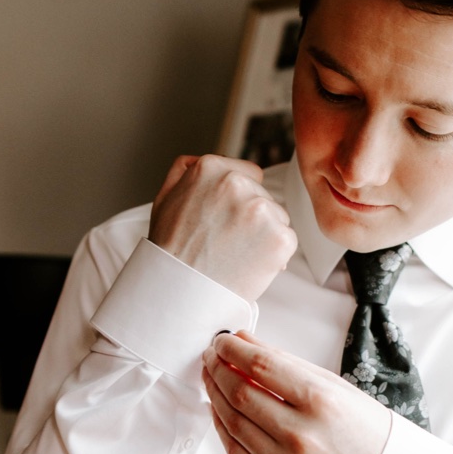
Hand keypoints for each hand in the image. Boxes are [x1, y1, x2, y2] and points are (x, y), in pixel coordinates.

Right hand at [148, 153, 297, 300]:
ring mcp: (260, 210)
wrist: (177, 293)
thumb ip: (185, 171)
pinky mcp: (279, 238)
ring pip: (277, 218)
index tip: (227, 220)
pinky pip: (287, 241)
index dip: (240, 199)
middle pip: (263, 196)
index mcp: (210, 168)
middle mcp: (237, 183)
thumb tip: (200, 160)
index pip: (248, 174)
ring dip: (264, 235)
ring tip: (236, 255)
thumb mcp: (165, 198)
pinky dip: (275, 256)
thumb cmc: (169, 251)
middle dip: (251, 218)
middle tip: (227, 243)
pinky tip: (249, 265)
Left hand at [202, 332, 390, 453]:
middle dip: (218, 368)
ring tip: (212, 377)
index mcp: (321, 402)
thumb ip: (285, 363)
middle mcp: (300, 435)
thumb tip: (243, 340)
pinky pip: (234, 451)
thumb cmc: (364, 432)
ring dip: (215, 394)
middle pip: (239, 393)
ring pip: (232, 422)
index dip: (233, 349)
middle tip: (212, 355)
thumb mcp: (334, 387)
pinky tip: (219, 408)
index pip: (260, 366)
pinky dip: (221, 425)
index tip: (222, 340)